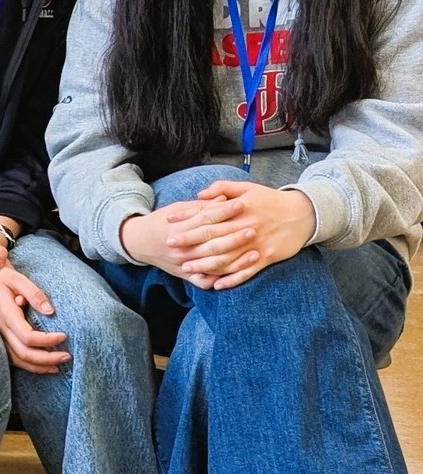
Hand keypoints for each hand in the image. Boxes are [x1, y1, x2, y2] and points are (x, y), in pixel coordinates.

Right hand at [0, 247, 70, 374]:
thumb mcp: (17, 278)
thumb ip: (34, 293)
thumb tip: (50, 312)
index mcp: (6, 314)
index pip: (28, 336)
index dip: (47, 340)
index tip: (64, 336)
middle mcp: (1, 329)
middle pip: (24, 353)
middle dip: (47, 359)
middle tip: (66, 356)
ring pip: (18, 360)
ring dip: (39, 366)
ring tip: (58, 367)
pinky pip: (12, 358)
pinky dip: (28, 365)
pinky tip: (42, 365)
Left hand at [120, 183, 315, 290]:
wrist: (305, 214)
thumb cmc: (272, 200)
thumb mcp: (249, 188)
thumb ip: (223, 188)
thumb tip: (199, 194)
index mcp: (240, 209)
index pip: (208, 214)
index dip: (187, 217)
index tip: (169, 221)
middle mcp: (246, 227)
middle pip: (213, 236)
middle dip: (189, 240)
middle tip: (169, 244)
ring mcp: (256, 244)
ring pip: (227, 257)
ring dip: (205, 264)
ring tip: (186, 268)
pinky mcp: (267, 257)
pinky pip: (247, 272)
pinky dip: (231, 280)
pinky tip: (215, 285)